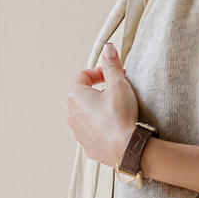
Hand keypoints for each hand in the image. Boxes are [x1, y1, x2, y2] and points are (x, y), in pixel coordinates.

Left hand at [66, 42, 139, 166]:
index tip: (114, 75)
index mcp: (75, 96)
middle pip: (84, 95)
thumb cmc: (120, 117)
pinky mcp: (88, 146)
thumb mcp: (118, 84)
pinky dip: (102, 127)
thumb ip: (111, 65)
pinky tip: (116, 126)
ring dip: (100, 109)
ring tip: (118, 110)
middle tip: (118, 91)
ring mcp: (78, 132)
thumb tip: (108, 49)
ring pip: (87, 114)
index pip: (83, 76)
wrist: (126, 148)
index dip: (100, 72)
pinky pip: (93, 131)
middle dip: (100, 91)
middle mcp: (72, 115)